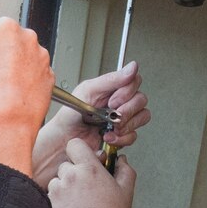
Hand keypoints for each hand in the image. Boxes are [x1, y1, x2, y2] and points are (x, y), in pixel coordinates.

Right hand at [0, 17, 53, 176]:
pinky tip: (17, 95)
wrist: (5, 120)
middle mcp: (28, 38)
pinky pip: (38, 75)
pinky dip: (30, 82)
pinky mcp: (51, 76)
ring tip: (6, 88)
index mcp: (5, 27)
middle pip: (16, 42)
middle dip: (8, 54)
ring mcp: (42, 57)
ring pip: (29, 58)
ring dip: (20, 68)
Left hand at [32, 61, 150, 186]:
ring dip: (126, 124)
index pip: (135, 82)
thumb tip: (132, 67)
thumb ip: (112, 79)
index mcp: (112, 88)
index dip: (127, 91)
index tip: (113, 100)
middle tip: (112, 112)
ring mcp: (122, 119)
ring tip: (110, 127)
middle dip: (127, 108)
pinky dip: (122, 138)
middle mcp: (119, 102)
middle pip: (141, 99)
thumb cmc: (70, 115)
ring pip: (142, 117)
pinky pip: (133, 136)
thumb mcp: (88, 90)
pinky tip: (108, 136)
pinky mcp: (121, 136)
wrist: (64, 140)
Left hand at [47, 138, 135, 207]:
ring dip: (65, 188)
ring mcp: (57, 190)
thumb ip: (124, 170)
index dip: (79, 152)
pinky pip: (52, 196)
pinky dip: (59, 202)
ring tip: (79, 204)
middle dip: (74, 173)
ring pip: (58, 181)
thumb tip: (121, 159)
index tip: (86, 161)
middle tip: (86, 189)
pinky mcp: (49, 204)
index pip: (74, 144)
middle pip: (66, 165)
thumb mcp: (125, 192)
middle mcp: (70, 175)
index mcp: (89, 168)